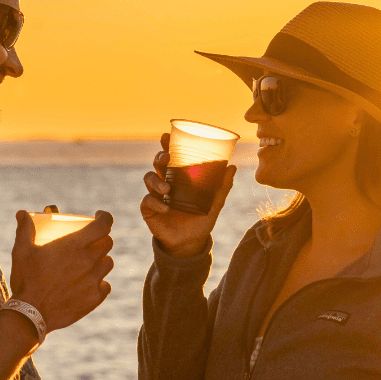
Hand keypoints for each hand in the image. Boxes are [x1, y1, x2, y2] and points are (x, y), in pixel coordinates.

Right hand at [10, 210, 113, 332]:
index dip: (105, 217)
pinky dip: (100, 283)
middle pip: (108, 243)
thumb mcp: (22, 251)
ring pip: (108, 263)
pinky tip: (89, 283)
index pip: (104, 225)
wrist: (30, 314)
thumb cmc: (27, 279)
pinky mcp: (94, 298)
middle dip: (101, 238)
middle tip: (89, 242)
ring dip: (101, 260)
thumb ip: (25, 229)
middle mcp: (89, 261)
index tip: (99, 216)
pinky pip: (106, 286)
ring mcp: (94, 280)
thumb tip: (22, 213)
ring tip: (88, 263)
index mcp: (75, 245)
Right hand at [140, 132, 235, 258]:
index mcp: (179, 177)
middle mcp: (165, 182)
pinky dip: (156, 203)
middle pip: (157, 164)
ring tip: (167, 189)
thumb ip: (222, 187)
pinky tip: (166, 209)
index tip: (166, 136)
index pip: (171, 157)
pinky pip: (147, 201)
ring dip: (156, 181)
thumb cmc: (201, 219)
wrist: (190, 243)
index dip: (166, 145)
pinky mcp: (149, 210)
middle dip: (159, 158)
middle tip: (166, 159)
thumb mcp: (214, 203)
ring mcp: (156, 195)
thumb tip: (232, 167)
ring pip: (148, 179)